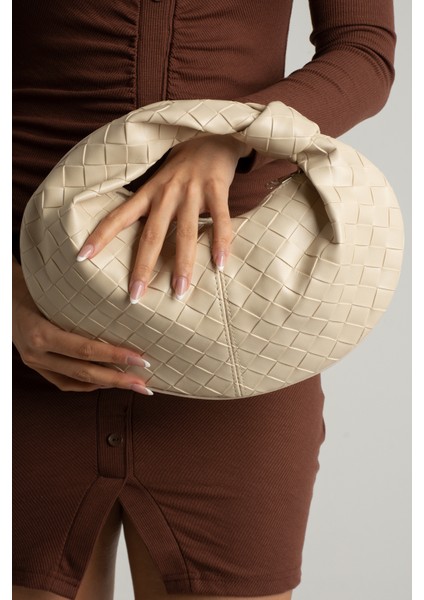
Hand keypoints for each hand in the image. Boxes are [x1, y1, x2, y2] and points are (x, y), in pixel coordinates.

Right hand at [12, 259, 151, 393]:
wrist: (4, 297)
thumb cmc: (32, 288)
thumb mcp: (53, 293)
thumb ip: (80, 306)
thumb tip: (123, 310)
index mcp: (41, 334)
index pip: (85, 350)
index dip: (115, 357)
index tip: (141, 359)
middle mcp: (37, 353)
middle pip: (85, 372)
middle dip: (118, 380)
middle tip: (144, 383)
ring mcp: (36, 363)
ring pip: (77, 381)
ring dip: (108, 385)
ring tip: (133, 384)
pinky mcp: (37, 368)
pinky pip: (66, 384)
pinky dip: (89, 385)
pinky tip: (108, 382)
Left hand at [77, 135, 251, 301]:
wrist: (213, 133)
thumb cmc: (185, 167)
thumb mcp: (161, 183)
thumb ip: (152, 210)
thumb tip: (142, 246)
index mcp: (149, 192)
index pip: (119, 216)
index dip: (100, 236)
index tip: (81, 257)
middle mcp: (167, 191)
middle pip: (151, 234)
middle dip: (142, 267)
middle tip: (135, 296)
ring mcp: (192, 189)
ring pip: (186, 232)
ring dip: (182, 264)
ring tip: (179, 292)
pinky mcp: (217, 187)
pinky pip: (220, 219)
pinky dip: (220, 242)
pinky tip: (220, 266)